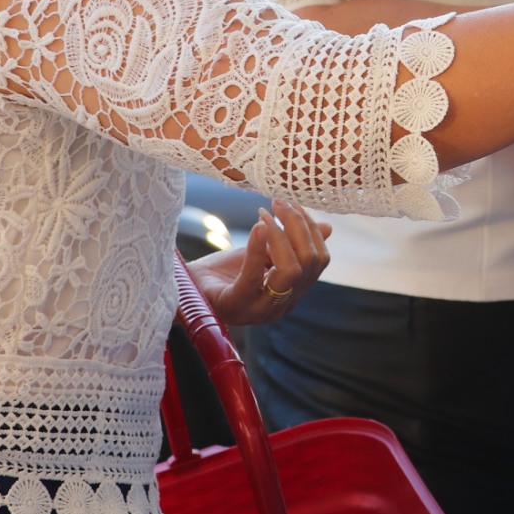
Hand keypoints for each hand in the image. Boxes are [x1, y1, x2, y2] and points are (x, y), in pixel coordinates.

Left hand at [186, 202, 332, 326]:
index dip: (313, 229)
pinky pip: (254, 277)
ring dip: (281, 234)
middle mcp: (282, 305)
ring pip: (291, 271)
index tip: (294, 205)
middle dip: (299, 226)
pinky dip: (258, 248)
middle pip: (310, 263)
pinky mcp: (236, 305)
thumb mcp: (263, 253)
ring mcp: (260, 309)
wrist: (185, 289)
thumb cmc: (224, 272)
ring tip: (264, 214)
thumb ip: (291, 243)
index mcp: (293, 293)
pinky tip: (256, 226)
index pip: (319, 261)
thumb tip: (328, 227)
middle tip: (279, 203)